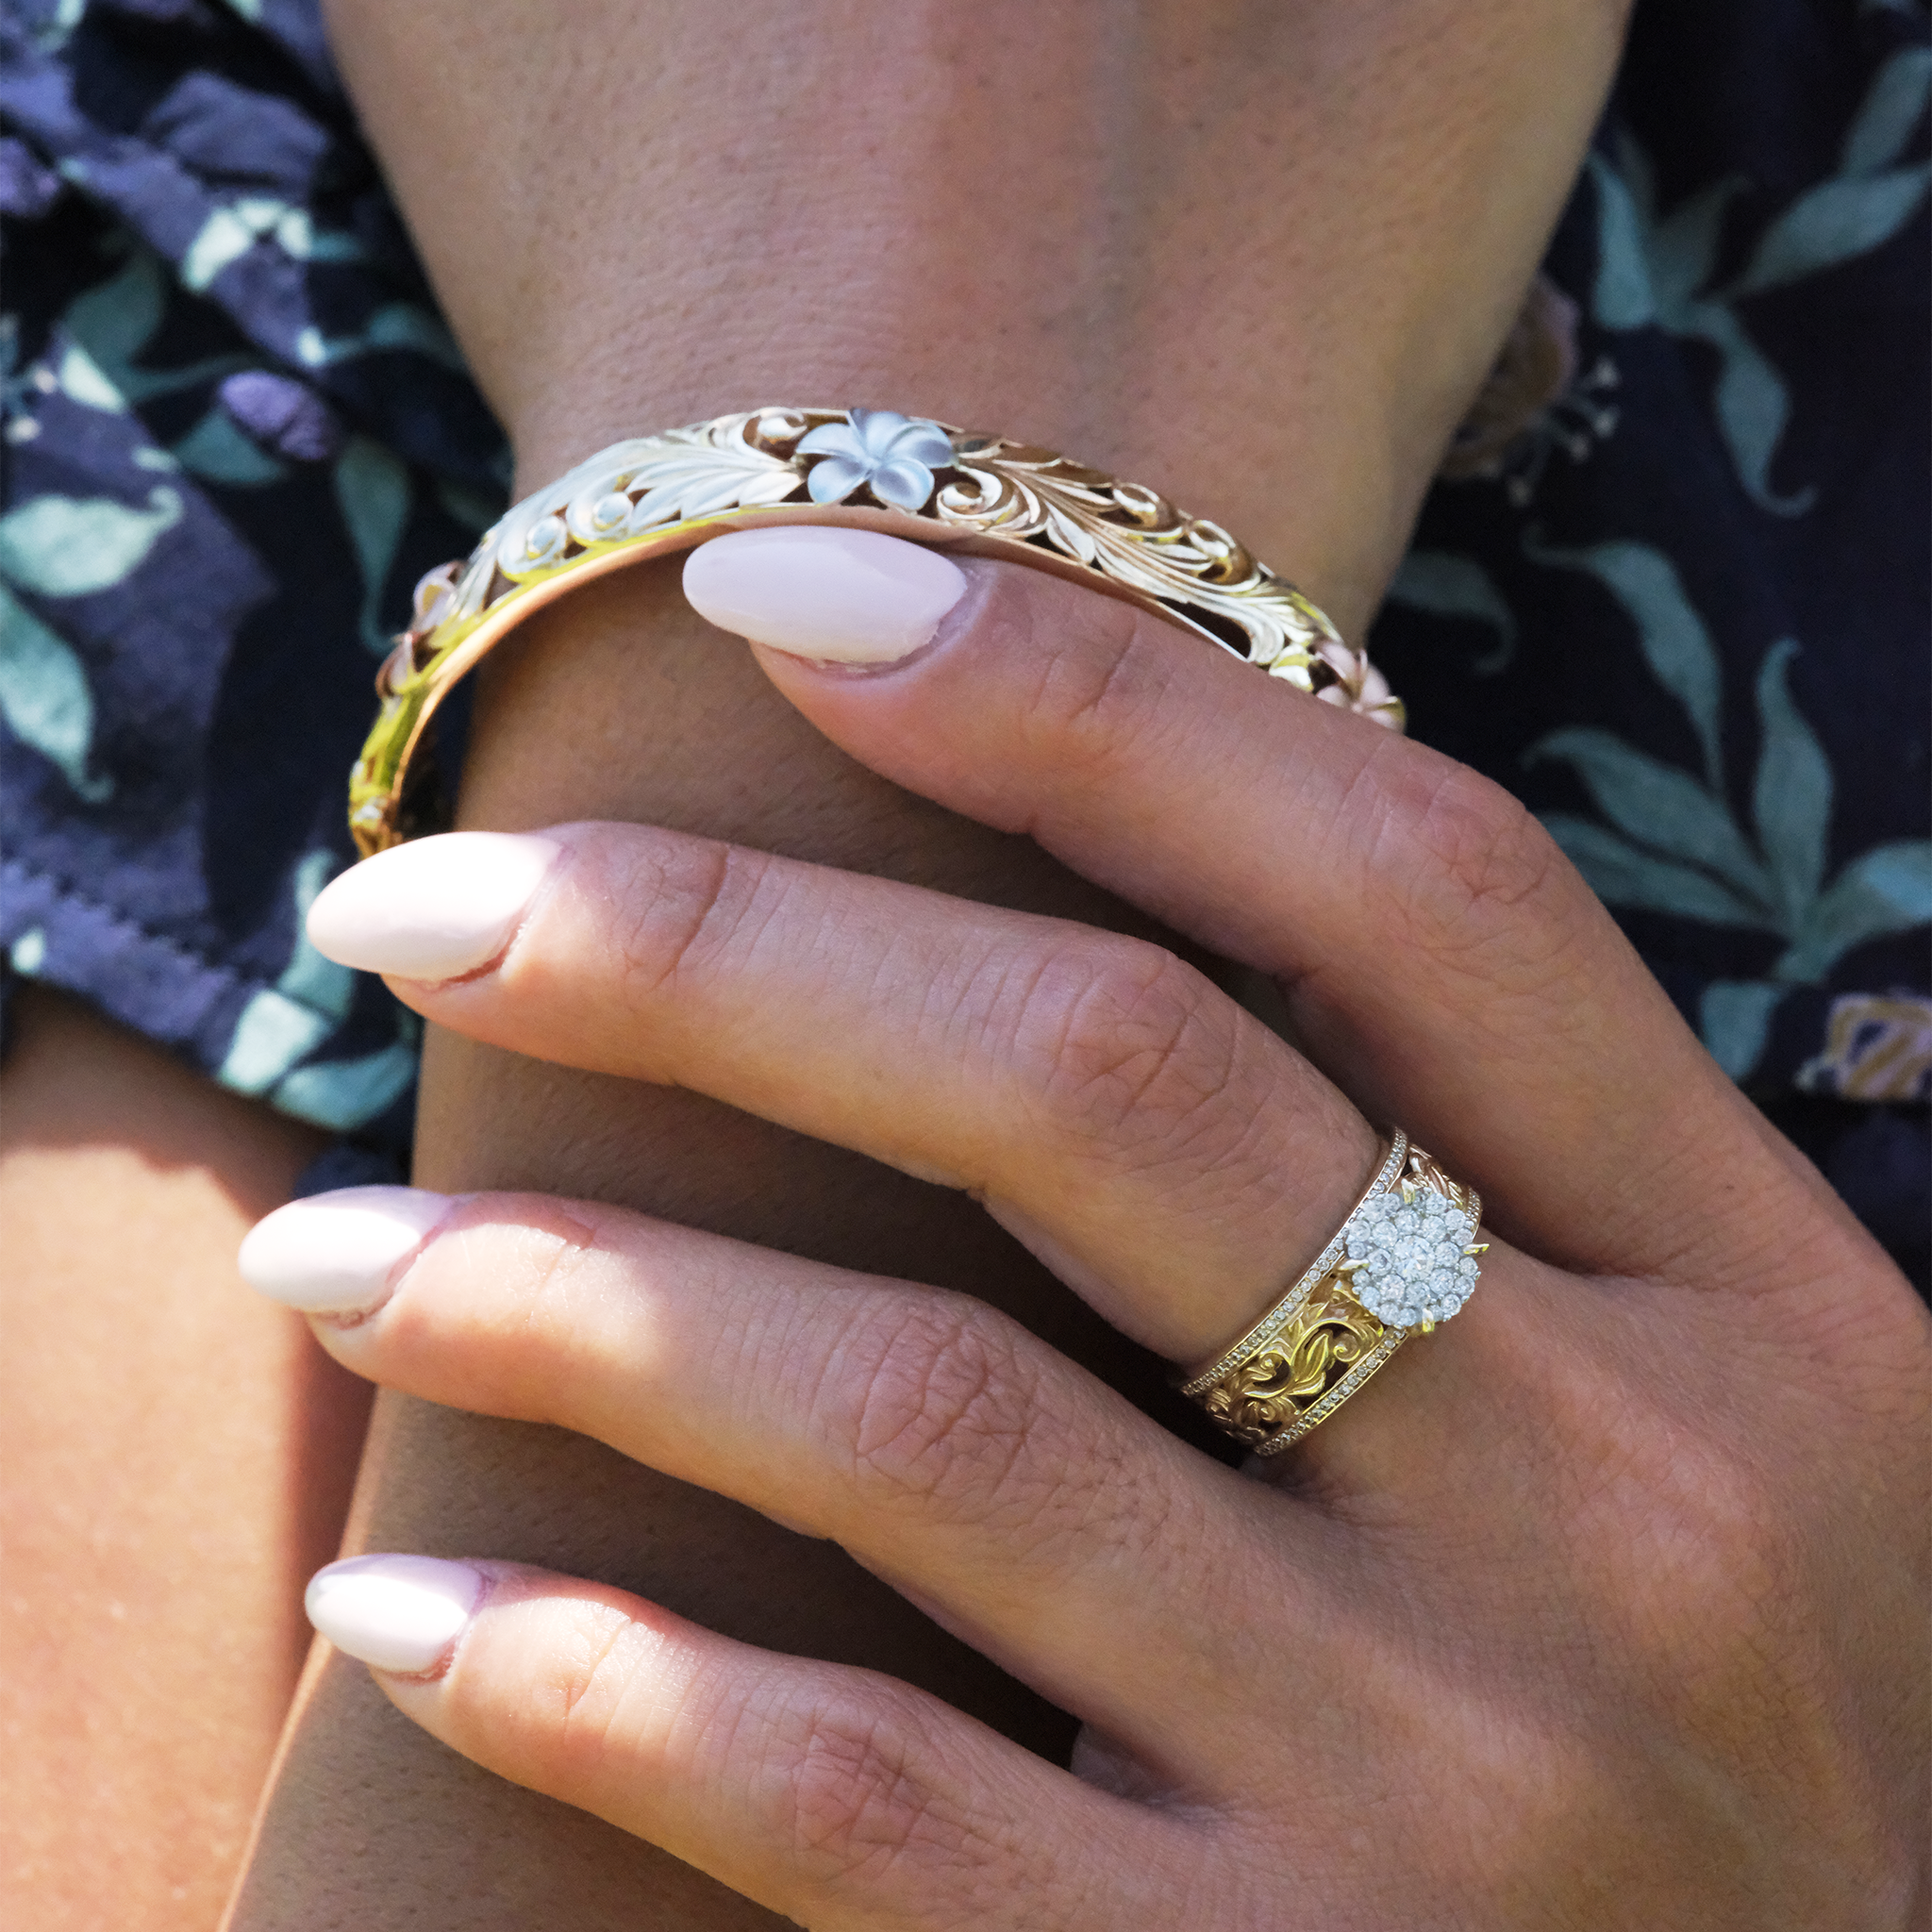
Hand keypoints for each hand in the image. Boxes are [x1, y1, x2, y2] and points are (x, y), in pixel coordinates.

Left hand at [248, 531, 1927, 1928]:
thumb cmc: (1743, 1740)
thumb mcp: (1721, 1428)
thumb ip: (1486, 1190)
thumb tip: (1102, 905)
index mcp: (1748, 1302)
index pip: (1411, 881)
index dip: (1083, 701)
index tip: (775, 589)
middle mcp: (1626, 1507)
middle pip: (1111, 1088)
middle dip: (720, 953)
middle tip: (430, 906)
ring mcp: (1456, 1783)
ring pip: (924, 1422)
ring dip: (571, 1300)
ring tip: (327, 1251)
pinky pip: (860, 1801)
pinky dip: (597, 1679)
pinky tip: (414, 1607)